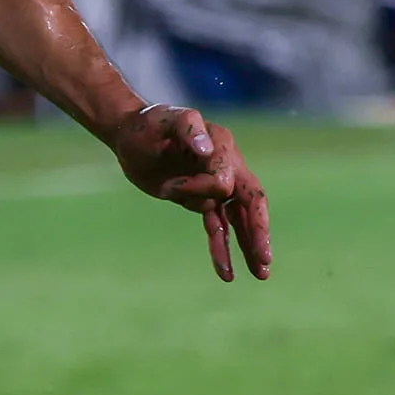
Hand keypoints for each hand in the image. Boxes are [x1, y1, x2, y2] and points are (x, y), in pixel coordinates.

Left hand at [111, 104, 270, 283]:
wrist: (130, 136)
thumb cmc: (148, 124)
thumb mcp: (166, 120)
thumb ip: (189, 128)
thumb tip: (206, 150)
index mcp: (222, 147)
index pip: (224, 180)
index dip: (199, 188)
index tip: (169, 185)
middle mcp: (227, 166)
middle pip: (251, 203)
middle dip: (258, 231)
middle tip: (265, 260)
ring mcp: (214, 186)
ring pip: (238, 221)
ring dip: (248, 247)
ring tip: (260, 274)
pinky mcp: (200, 200)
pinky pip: (218, 227)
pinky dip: (222, 249)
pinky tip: (227, 273)